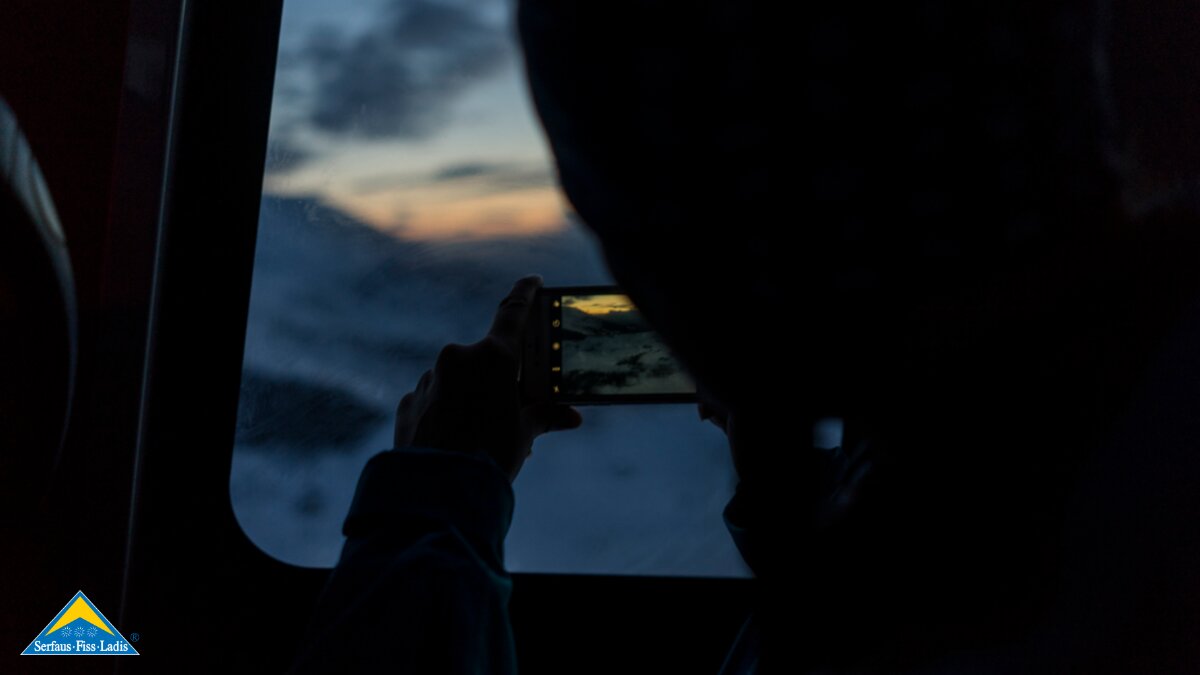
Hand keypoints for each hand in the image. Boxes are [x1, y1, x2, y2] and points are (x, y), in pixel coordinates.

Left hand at [394, 275, 582, 480]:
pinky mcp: (410, 401)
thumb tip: (571, 417)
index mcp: (493, 357)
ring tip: (481, 437)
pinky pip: (434, 399)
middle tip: (512, 407)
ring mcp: (430, 378)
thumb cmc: (489, 457)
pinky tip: (454, 441)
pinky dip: (446, 413)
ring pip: (458, 380)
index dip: (525, 293)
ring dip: (471, 398)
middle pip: (486, 358)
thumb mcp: (524, 435)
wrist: (438, 490)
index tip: (533, 281)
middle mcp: (458, 358)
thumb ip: (545, 417)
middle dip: (500, 379)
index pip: (513, 311)